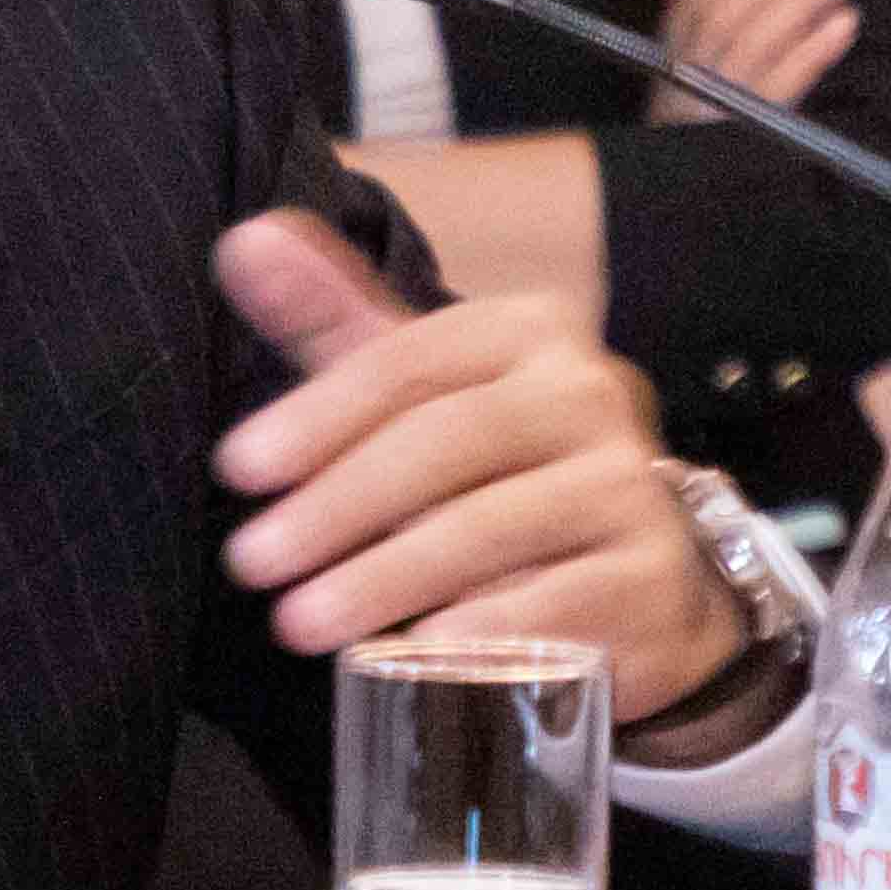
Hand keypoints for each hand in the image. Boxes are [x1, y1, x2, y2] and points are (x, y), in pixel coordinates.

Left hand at [208, 211, 741, 703]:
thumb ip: (335, 322)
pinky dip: (487, 629)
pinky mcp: (652, 576)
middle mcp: (591, 393)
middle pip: (447, 441)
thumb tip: (245, 238)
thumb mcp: (421, 394)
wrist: (640, 577)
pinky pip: (560, 601)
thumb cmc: (501, 476)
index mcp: (530, 331)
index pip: (410, 361)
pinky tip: (422, 651)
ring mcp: (631, 484)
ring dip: (385, 577)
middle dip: (338, 504)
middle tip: (253, 561)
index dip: (318, 414)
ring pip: (492, 526)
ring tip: (301, 622)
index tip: (238, 468)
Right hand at [647, 0, 865, 124]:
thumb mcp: (699, 51)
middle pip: (733, 9)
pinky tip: (846, 22)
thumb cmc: (702, 116)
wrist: (682, 201)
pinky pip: (781, 89)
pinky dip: (813, 53)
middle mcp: (690, 75)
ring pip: (757, 41)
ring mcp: (716, 107)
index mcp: (674, 51)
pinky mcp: (749, 137)